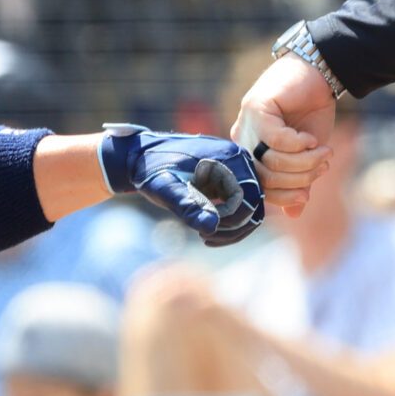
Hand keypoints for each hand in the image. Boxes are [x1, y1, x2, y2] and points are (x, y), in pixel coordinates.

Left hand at [99, 124, 262, 245]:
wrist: (140, 157)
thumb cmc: (151, 171)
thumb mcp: (166, 189)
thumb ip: (187, 206)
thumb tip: (210, 227)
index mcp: (230, 158)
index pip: (247, 198)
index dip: (229, 220)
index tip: (203, 230)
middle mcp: (239, 161)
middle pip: (254, 204)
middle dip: (233, 228)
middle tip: (204, 238)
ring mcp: (236, 170)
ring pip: (250, 208)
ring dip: (233, 229)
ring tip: (205, 237)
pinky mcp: (228, 180)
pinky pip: (240, 206)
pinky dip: (228, 223)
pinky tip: (207, 233)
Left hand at [232, 55, 335, 216]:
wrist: (318, 74)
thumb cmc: (311, 113)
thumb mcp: (308, 154)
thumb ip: (299, 180)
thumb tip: (294, 213)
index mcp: (251, 154)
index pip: (261, 189)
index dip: (286, 196)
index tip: (309, 190)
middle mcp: (243, 141)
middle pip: (266, 178)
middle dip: (300, 177)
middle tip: (322, 165)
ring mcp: (246, 124)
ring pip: (271, 161)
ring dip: (304, 161)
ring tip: (322, 151)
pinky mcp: (256, 108)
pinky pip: (275, 140)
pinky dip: (298, 144)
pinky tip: (310, 139)